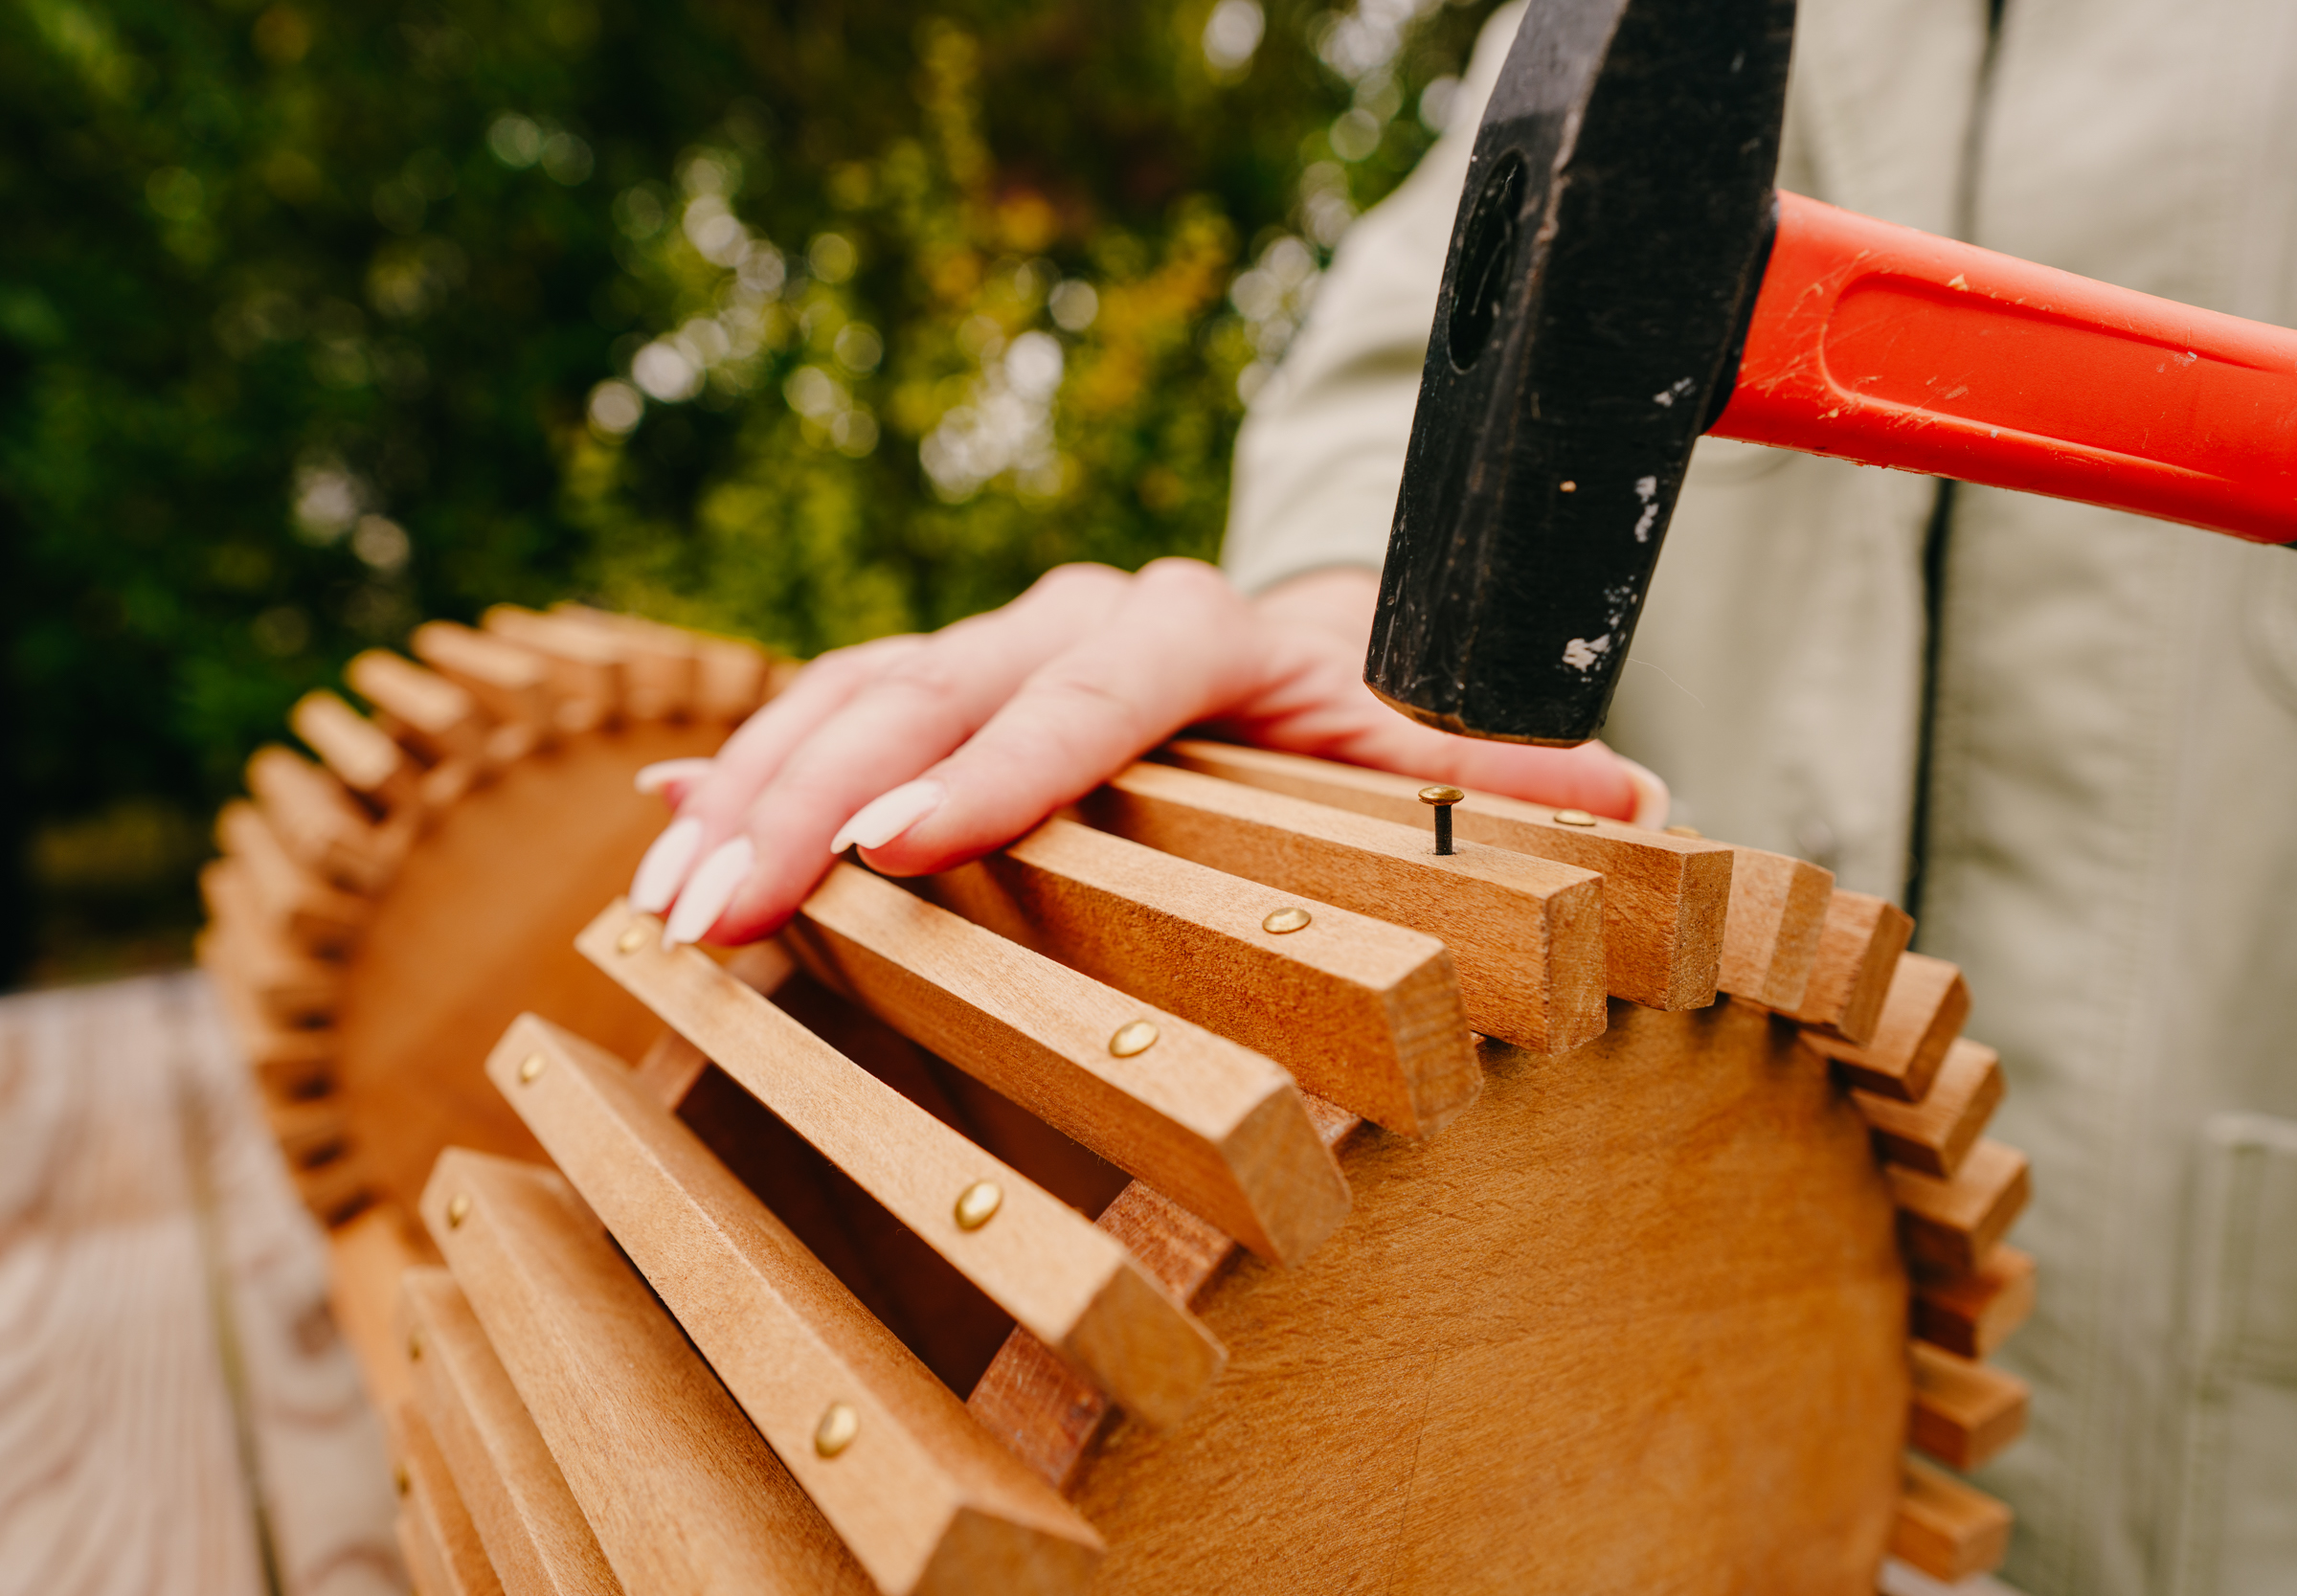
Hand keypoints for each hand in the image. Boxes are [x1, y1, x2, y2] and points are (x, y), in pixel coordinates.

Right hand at [627, 559, 1668, 946]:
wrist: (1293, 639)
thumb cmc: (1361, 701)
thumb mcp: (1430, 731)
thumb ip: (1507, 773)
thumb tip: (1640, 805)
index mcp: (1192, 627)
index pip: (1086, 694)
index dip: (995, 775)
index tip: (897, 851)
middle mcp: (1074, 616)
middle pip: (927, 695)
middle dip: (811, 801)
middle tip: (719, 903)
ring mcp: (991, 646)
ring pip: (849, 701)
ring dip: (748, 798)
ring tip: (662, 904)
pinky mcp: (939, 686)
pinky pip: (824, 718)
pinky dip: (739, 777)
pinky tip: (655, 840)